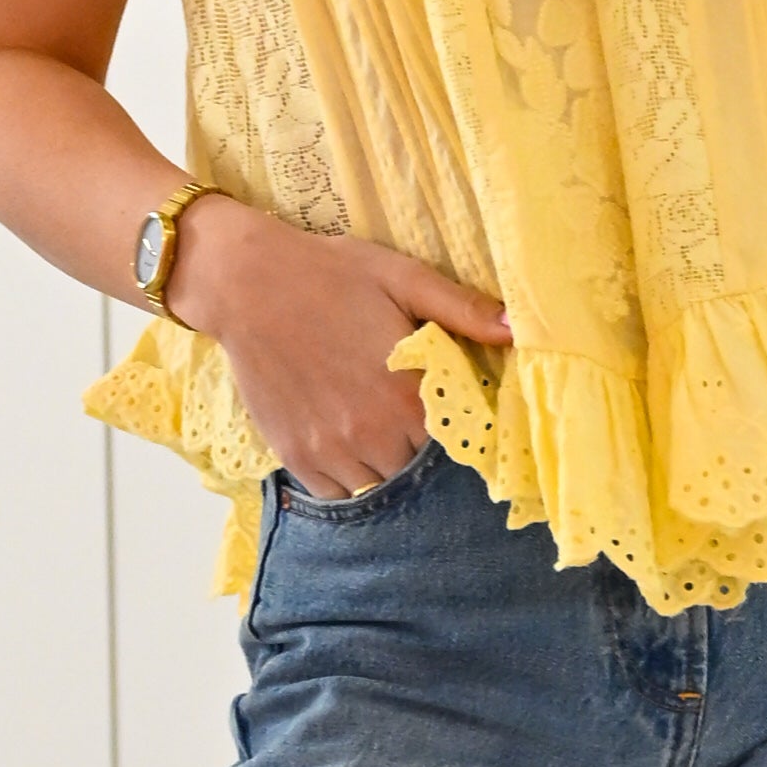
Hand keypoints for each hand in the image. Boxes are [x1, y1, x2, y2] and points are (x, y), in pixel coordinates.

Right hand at [175, 199, 508, 499]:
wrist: (248, 284)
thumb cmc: (332, 275)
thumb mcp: (405, 278)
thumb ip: (462, 309)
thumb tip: (519, 328)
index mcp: (407, 395)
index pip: (452, 437)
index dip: (447, 419)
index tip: (435, 400)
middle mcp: (372, 434)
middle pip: (415, 465)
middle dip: (413, 442)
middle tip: (397, 406)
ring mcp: (330, 449)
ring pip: (376, 482)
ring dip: (379, 461)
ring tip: (368, 420)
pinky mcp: (295, 454)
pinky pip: (334, 491)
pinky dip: (344, 476)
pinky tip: (341, 440)